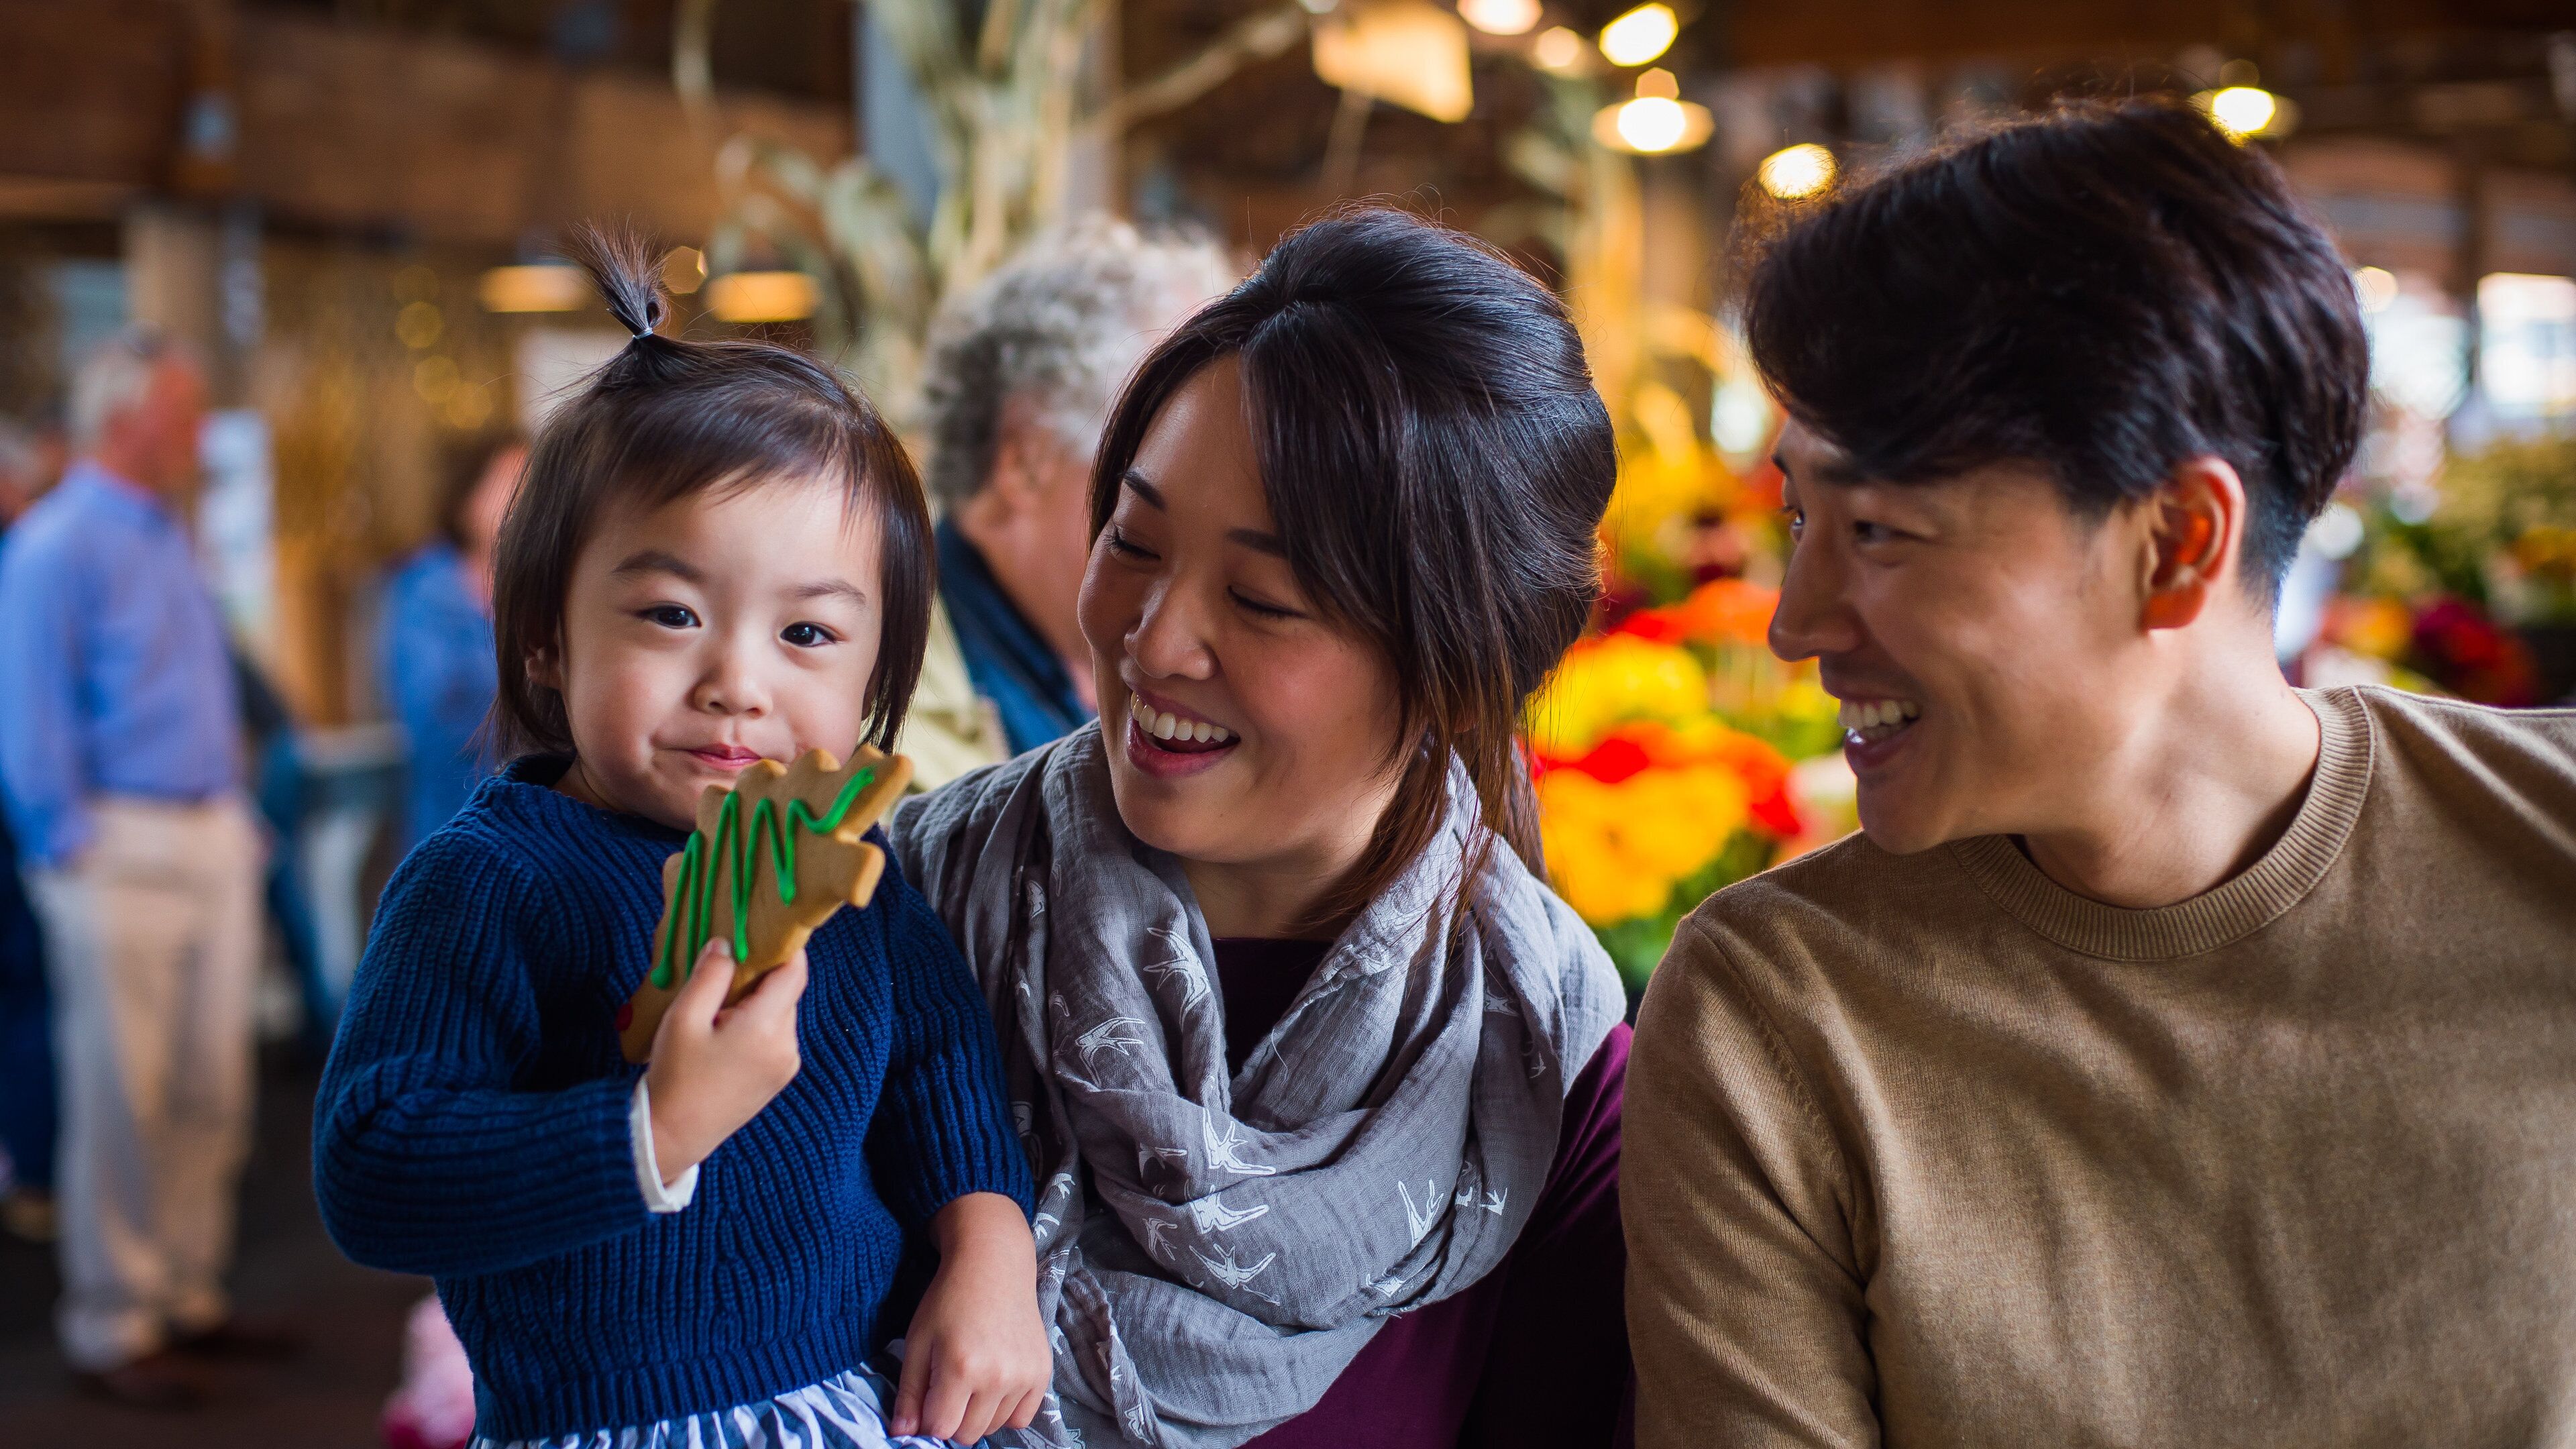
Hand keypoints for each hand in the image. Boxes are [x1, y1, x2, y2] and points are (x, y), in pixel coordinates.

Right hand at [644, 939, 805, 1181]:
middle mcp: (787, 1046)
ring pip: (780, 1013)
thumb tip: (727, 943)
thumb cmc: (675, 1075)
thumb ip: (710, 975)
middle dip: (760, 976)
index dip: (783, 947)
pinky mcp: (778, 1077)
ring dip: (757, 1002)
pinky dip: (757, 1024)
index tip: (759, 931)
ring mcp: (786, 1064)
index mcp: (767, 1028)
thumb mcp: (684, 1018)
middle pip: (786, 991)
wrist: (672, 1134)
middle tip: (724, 971)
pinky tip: (725, 1032)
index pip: (795, 971)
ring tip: (718, 1008)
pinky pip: (775, 1036)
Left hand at [891, 1193, 1050, 1442]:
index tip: (927, 1399)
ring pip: (994, 1428)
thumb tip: (901, 1433)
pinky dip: (1005, 1411)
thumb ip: (909, 1392)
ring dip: (978, 1415)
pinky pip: (1021, 1418)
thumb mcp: (918, 1341)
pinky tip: (995, 1384)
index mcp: (960, 1368)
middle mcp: (997, 1377)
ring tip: (973, 1379)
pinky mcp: (1042, 1373)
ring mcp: (1024, 1376)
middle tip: (949, 1387)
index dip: (928, 1419)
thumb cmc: (949, 1300)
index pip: (941, 1429)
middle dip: (952, 1420)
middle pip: (968, 1435)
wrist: (994, 1266)